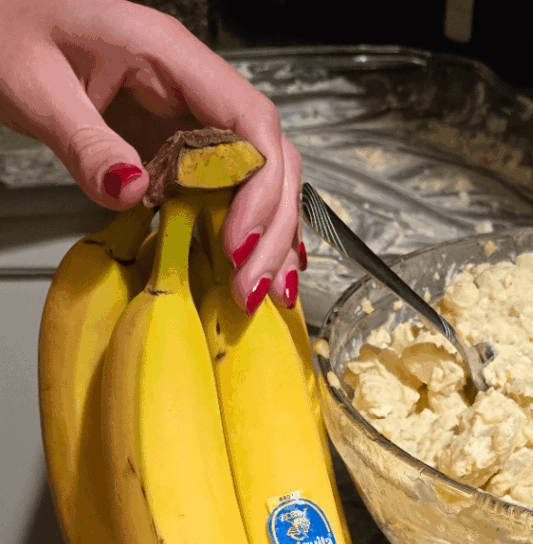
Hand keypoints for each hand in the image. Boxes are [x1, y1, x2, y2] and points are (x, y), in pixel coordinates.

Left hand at [0, 0, 300, 311]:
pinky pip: (229, 186)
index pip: (250, 120)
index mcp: (168, 53)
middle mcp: (193, 84)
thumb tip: (131, 192)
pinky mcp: (178, 142)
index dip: (259, 186)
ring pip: (259, 177)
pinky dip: (246, 229)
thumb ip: (85, 141)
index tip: (238, 240)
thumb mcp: (34, 84)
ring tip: (258, 289)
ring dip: (266, 237)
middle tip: (250, 283)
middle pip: (268, 158)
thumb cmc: (7, 29)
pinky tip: (253, 263)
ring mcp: (190, 114)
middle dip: (270, 227)